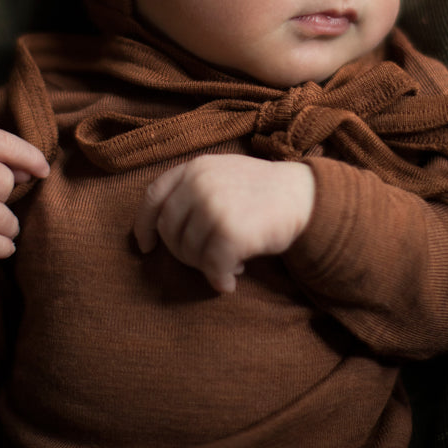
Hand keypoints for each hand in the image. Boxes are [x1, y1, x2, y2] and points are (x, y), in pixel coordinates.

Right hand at [0, 126, 49, 258]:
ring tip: (4, 227)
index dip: (31, 158)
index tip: (43, 171)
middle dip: (6, 197)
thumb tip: (32, 171)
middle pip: (5, 183)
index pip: (6, 143)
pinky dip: (1, 246)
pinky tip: (4, 246)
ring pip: (0, 215)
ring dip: (9, 226)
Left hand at [133, 154, 314, 292]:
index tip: (146, 247)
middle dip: (183, 253)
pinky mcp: (230, 231)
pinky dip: (219, 279)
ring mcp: (214, 206)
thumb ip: (193, 190)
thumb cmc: (262, 190)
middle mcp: (200, 183)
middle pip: (168, 230)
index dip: (144, 225)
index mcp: (195, 167)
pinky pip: (211, 266)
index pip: (153, 197)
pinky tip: (231, 280)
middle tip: (207, 258)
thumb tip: (160, 229)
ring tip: (230, 261)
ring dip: (206, 265)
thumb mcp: (222, 173)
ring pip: (188, 252)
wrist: (303, 195)